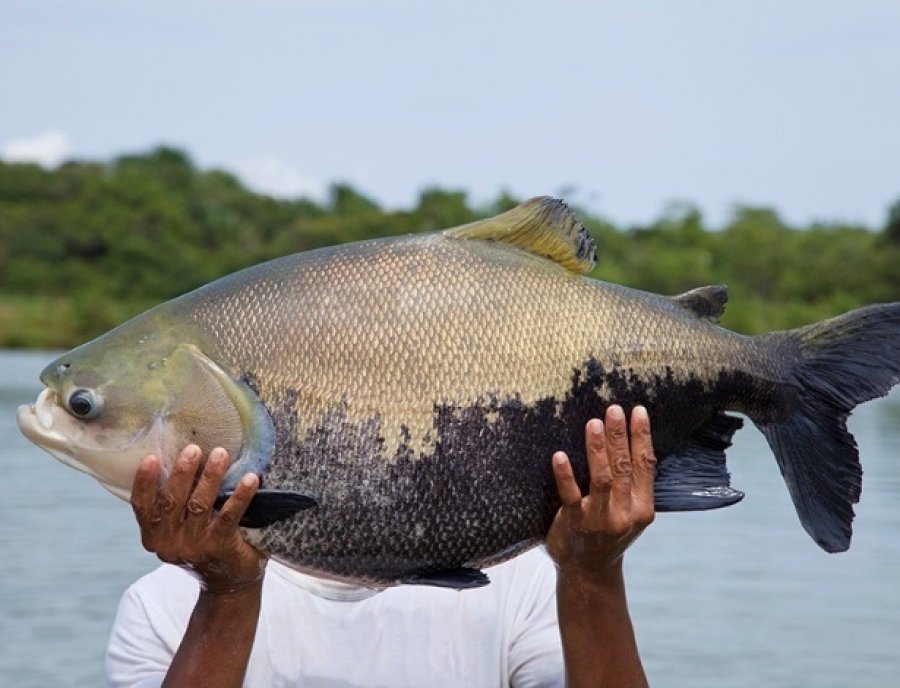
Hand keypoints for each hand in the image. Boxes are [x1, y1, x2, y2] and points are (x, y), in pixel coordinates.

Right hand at [130, 445, 267, 593]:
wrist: (229, 581)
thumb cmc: (203, 542)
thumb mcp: (180, 527)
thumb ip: (175, 502)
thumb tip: (181, 453)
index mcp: (154, 536)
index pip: (142, 506)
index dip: (144, 482)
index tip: (151, 457)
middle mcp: (169, 544)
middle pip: (171, 502)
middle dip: (181, 473)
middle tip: (193, 448)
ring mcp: (194, 547)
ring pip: (199, 505)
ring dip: (210, 477)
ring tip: (220, 453)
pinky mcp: (220, 547)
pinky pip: (229, 516)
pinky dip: (240, 496)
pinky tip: (251, 479)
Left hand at [546, 405, 655, 579]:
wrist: (588, 572)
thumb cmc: (608, 534)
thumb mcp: (630, 513)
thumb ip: (633, 485)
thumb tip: (630, 439)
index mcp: (642, 508)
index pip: (645, 466)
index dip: (642, 437)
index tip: (638, 411)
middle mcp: (625, 514)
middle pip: (624, 468)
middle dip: (620, 436)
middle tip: (614, 409)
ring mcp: (600, 520)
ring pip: (602, 479)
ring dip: (598, 449)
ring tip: (594, 423)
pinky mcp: (574, 523)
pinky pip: (570, 495)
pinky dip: (566, 475)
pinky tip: (560, 455)